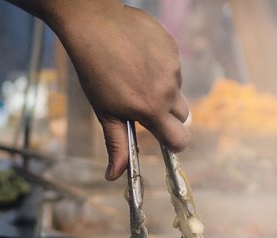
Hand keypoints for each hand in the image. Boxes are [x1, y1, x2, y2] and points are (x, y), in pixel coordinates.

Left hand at [11, 0, 189, 179]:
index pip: (181, 139)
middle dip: (169, 115)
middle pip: (183, 115)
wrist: (93, 23)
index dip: (175, 143)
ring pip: (176, 87)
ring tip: (135, 74)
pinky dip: (160, 65)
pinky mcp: (173, 47)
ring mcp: (173, 66)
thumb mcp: (104, 111)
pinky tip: (139, 56)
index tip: (165, 139)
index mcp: (151, 109)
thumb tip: (114, 176)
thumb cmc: (94, 70)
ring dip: (161, 87)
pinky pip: (173, 65)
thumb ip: (116, 144)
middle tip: (145, 105)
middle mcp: (168, 89)